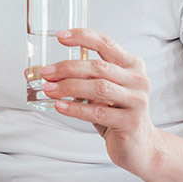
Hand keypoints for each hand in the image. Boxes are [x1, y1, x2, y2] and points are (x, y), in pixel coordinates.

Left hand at [40, 28, 160, 175]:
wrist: (141, 145)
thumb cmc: (117, 112)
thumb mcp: (102, 90)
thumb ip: (82, 77)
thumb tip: (41, 71)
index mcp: (132, 65)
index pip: (106, 44)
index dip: (82, 37)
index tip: (60, 36)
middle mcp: (138, 80)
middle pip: (98, 67)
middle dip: (67, 68)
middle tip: (46, 73)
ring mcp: (137, 101)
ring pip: (98, 88)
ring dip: (68, 87)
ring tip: (48, 89)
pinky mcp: (131, 122)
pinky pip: (98, 112)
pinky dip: (75, 108)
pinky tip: (60, 106)